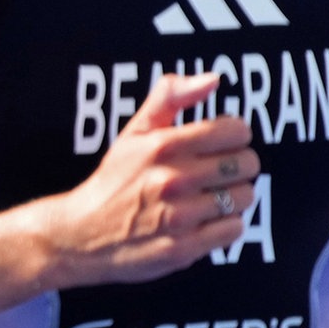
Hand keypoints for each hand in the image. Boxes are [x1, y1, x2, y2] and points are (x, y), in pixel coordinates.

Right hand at [37, 72, 256, 288]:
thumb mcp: (133, 134)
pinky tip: (204, 220)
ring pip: (244, 197)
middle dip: (237, 166)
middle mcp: (172, 179)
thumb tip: (212, 80)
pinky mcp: (185, 247)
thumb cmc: (113, 181)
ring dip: (232, 196)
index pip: (234, 131)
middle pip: (247, 164)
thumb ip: (170, 99)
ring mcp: (180, 216)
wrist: (82, 234)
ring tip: (208, 196)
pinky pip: (234, 229)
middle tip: (217, 171)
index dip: (233, 135)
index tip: (222, 141)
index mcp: (161, 146)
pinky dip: (224, 225)